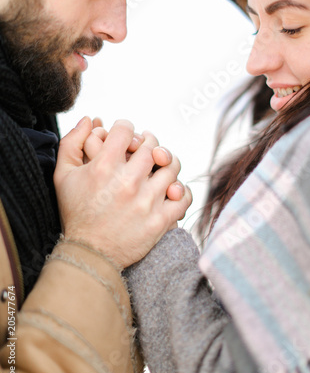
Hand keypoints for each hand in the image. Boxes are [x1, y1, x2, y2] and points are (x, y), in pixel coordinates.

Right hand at [54, 117, 191, 268]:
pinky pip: (183, 196)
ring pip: (172, 167)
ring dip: (168, 162)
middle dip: (149, 142)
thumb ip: (72, 142)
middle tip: (146, 148)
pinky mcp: (160, 221)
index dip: (126, 127)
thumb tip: (88, 118)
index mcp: (104, 167)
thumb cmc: (75, 212)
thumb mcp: (62, 176)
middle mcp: (127, 181)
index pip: (126, 129)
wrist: (89, 254)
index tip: (127, 137)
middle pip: (153, 145)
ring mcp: (146, 201)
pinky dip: (181, 190)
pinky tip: (171, 190)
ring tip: (161, 166)